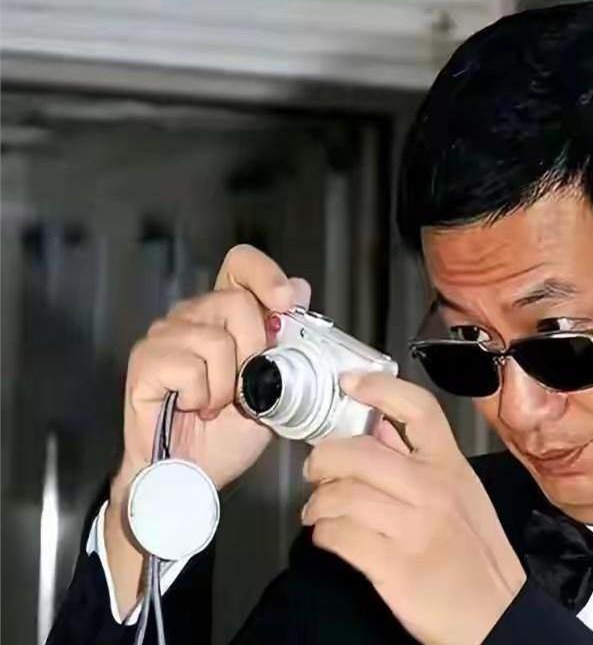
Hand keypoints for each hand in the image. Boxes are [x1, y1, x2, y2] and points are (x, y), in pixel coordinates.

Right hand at [106, 244, 308, 613]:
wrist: (195, 475)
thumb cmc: (229, 433)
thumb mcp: (276, 387)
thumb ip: (287, 342)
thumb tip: (300, 289)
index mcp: (224, 315)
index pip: (240, 265)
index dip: (264, 273)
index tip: (285, 300)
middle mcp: (191, 316)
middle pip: (234, 300)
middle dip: (253, 349)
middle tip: (245, 386)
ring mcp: (164, 337)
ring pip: (214, 339)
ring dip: (227, 383)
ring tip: (217, 404)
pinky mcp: (145, 363)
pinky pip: (188, 366)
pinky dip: (201, 395)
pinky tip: (194, 407)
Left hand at [302, 373, 525, 644]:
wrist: (496, 615)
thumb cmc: (475, 556)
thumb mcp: (461, 495)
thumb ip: (420, 461)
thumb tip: (379, 429)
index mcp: (452, 467)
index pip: (418, 410)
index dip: (378, 389)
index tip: (349, 382)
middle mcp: (434, 491)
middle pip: (359, 452)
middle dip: (323, 459)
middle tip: (316, 469)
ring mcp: (414, 528)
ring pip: (341, 495)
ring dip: (318, 503)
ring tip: (318, 511)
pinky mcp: (394, 566)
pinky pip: (338, 537)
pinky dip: (323, 535)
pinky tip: (329, 536)